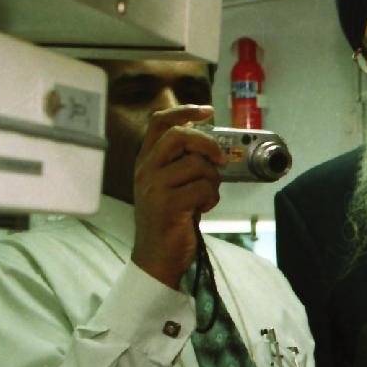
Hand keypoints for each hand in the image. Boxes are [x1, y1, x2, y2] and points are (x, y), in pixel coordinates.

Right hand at [130, 105, 221, 288]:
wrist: (157, 256)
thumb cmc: (169, 219)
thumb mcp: (169, 184)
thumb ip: (181, 162)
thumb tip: (210, 143)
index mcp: (146, 161)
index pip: (159, 123)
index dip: (184, 111)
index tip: (207, 111)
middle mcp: (146, 169)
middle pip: (180, 137)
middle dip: (208, 144)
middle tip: (220, 160)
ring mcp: (155, 187)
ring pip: (197, 165)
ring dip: (212, 181)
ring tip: (204, 197)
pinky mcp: (168, 205)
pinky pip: (203, 188)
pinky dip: (211, 198)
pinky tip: (201, 209)